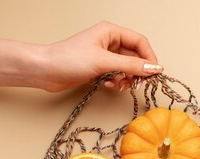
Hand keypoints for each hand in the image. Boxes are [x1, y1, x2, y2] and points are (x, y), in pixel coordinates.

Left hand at [41, 21, 161, 91]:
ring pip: (127, 69)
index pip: (140, 42)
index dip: (149, 58)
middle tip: (136, 83)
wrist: (45, 71)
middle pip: (135, 57)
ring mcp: (104, 56)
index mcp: (111, 32)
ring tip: (117, 85)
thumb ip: (131, 66)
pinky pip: (117, 76)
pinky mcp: (99, 68)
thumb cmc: (69, 59)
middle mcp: (109, 42)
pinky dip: (116, 83)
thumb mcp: (104, 62)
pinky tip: (107, 85)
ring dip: (126, 79)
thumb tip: (153, 68)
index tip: (153, 74)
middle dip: (136, 72)